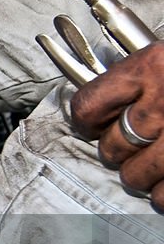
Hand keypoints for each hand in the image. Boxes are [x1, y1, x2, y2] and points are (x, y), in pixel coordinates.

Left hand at [70, 42, 163, 208]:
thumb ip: (136, 80)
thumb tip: (98, 110)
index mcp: (150, 67)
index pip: (87, 105)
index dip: (86, 122)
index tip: (94, 127)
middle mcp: (163, 101)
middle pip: (111, 148)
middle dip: (117, 153)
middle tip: (132, 149)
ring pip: (135, 176)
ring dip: (141, 177)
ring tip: (155, 167)